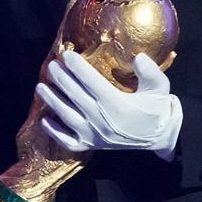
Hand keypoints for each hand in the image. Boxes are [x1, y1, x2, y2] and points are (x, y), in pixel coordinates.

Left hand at [36, 50, 182, 159]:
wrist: (160, 137)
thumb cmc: (157, 108)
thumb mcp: (160, 88)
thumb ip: (150, 72)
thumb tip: (138, 57)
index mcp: (118, 104)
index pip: (92, 82)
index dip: (78, 68)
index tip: (67, 55)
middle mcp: (102, 120)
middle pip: (75, 96)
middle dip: (61, 79)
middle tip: (51, 65)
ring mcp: (94, 135)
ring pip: (67, 117)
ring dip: (52, 101)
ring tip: (41, 86)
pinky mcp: (91, 146)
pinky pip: (68, 141)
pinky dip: (55, 132)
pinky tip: (45, 120)